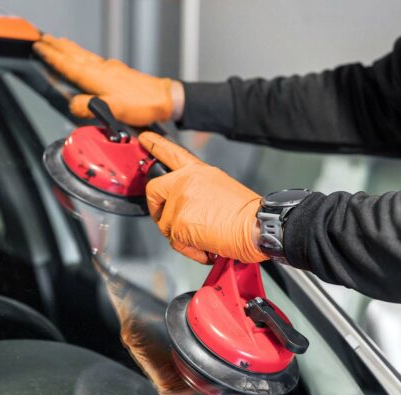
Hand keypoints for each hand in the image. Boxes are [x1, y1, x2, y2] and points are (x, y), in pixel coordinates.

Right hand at [34, 35, 183, 125]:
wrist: (164, 99)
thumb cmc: (142, 105)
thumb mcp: (114, 110)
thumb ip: (90, 107)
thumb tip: (73, 104)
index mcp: (97, 77)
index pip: (68, 64)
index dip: (52, 56)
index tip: (38, 47)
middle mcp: (102, 69)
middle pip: (74, 54)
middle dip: (57, 46)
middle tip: (42, 38)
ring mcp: (110, 69)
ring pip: (84, 55)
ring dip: (69, 48)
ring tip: (57, 42)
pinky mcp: (118, 71)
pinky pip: (94, 59)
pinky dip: (83, 55)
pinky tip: (84, 57)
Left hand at [138, 132, 266, 263]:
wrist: (256, 225)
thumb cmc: (245, 213)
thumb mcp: (220, 188)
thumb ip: (197, 190)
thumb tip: (188, 207)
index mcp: (198, 172)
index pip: (172, 153)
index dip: (155, 144)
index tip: (144, 138)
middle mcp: (185, 181)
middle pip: (154, 190)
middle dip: (157, 209)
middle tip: (168, 220)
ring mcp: (180, 201)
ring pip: (165, 224)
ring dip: (183, 236)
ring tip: (206, 237)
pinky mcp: (178, 222)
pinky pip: (175, 242)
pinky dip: (191, 250)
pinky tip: (208, 246)